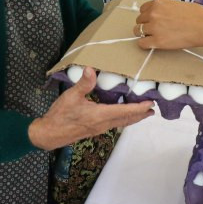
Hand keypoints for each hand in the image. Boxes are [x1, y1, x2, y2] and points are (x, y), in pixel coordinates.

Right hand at [28, 69, 153, 150]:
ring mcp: (99, 128)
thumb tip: (90, 69)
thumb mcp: (70, 96)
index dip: (139, 108)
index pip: (125, 111)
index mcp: (100, 115)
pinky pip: (114, 124)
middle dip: (140, 114)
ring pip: (121, 122)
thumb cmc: (60, 115)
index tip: (150, 104)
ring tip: (143, 113)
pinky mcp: (94, 129)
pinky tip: (122, 116)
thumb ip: (83, 83)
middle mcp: (103, 123)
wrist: (49, 134)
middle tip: (152, 109)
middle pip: (126, 119)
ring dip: (133, 118)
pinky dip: (123, 119)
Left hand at [136, 0, 202, 50]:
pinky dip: (144, 44)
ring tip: (151, 37)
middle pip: (139, 20)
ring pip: (137, 31)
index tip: (151, 20)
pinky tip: (150, 44)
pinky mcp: (157, 41)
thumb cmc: (196, 14)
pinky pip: (142, 43)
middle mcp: (153, 13)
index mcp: (159, 3)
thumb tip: (162, 14)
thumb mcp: (177, 3)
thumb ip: (166, 7)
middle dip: (145, 24)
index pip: (143, 9)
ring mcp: (154, 27)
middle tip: (153, 29)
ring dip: (143, 34)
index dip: (147, 15)